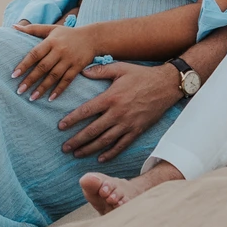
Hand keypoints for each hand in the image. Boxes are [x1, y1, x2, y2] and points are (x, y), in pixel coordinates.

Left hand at [12, 21, 100, 100]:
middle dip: (30, 80)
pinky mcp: (77, 67)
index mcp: (51, 41)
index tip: (14, 75)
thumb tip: (13, 27)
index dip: (24, 64)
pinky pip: (67, 80)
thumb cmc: (67, 34)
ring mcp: (69, 60)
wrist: (92, 38)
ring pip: (54, 76)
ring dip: (42, 88)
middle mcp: (59, 51)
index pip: (35, 54)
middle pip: (43, 67)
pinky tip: (50, 98)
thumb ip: (33, 29)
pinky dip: (59, 90)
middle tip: (19, 90)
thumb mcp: (51, 28)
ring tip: (32, 98)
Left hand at [58, 61, 180, 160]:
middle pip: (93, 130)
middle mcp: (118, 113)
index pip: (86, 111)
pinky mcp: (137, 130)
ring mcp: (128, 124)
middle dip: (77, 140)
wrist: (166, 85)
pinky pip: (122, 145)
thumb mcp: (120, 68)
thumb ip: (101, 70)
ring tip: (77, 154)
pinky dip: (111, 153)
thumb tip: (83, 72)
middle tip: (64, 148)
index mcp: (111, 97)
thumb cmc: (142, 75)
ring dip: (89, 149)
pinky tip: (100, 158)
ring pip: (105, 141)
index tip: (60, 127)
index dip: (72, 120)